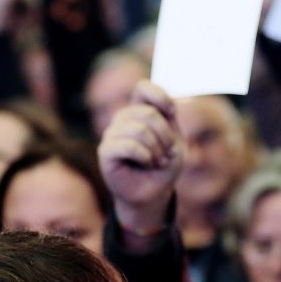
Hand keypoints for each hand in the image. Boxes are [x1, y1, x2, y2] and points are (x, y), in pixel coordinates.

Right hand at [98, 80, 183, 241]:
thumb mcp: (175, 141)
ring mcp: (112, 134)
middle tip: (168, 153)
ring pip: (139, 129)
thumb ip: (168, 121)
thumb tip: (162, 109)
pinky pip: (128, 145)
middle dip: (165, 135)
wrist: (153, 193)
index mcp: (139, 110)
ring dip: (157, 149)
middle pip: (147, 112)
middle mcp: (123, 119)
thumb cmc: (163, 166)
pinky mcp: (105, 152)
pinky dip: (145, 156)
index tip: (173, 113)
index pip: (143, 87)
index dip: (160, 96)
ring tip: (158, 162)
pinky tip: (147, 164)